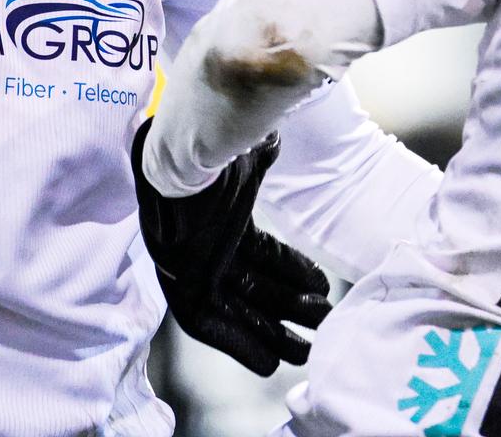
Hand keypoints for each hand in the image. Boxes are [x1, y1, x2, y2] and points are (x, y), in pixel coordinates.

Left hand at [130, 118, 331, 375]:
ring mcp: (196, 270)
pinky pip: (211, 327)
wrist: (176, 165)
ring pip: (240, 310)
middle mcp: (211, 249)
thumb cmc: (209, 157)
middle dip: (290, 309)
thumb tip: (271, 137)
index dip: (292, 271)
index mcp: (226, 221)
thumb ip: (258, 156)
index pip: (265, 255)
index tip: (320, 285)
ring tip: (305, 351)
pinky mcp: (183, 289)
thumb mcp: (242, 160)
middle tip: (323, 324)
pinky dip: (239, 345)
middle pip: (256, 288)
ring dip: (272, 332)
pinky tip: (268, 363)